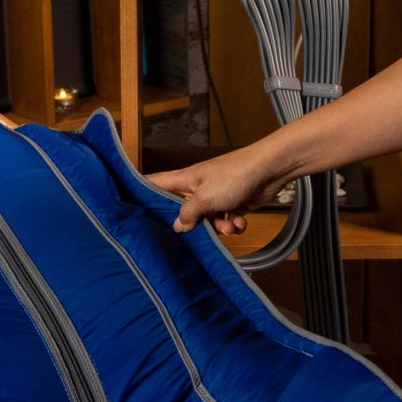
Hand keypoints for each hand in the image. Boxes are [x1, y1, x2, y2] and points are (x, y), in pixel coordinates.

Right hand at [150, 148, 284, 236]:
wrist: (269, 171)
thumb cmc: (235, 175)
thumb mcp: (205, 197)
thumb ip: (188, 214)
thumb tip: (178, 226)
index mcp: (185, 180)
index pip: (155, 184)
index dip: (142, 193)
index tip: (132, 209)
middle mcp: (197, 188)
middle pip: (182, 211)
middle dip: (191, 225)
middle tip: (197, 230)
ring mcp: (216, 196)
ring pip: (207, 220)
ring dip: (218, 228)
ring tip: (228, 225)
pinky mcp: (233, 204)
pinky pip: (226, 221)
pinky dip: (233, 224)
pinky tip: (240, 222)